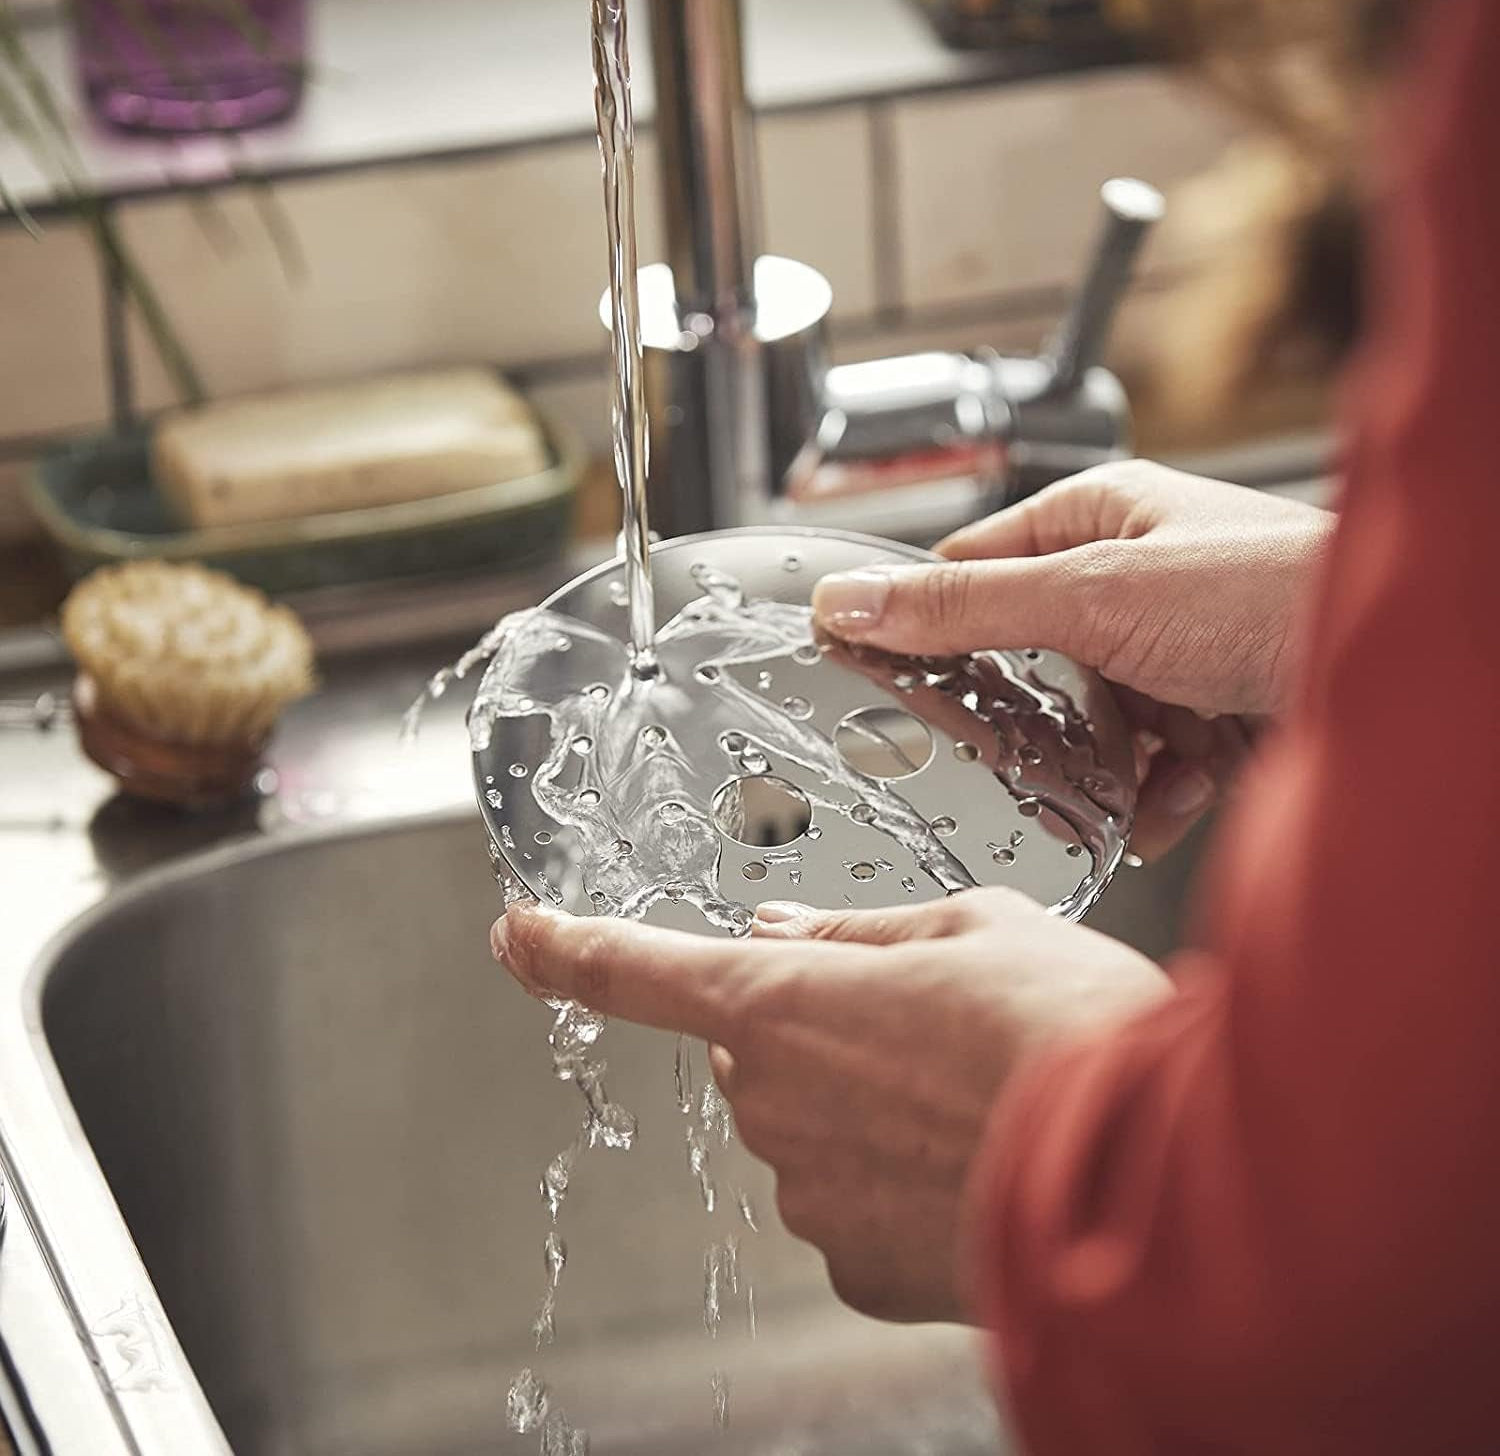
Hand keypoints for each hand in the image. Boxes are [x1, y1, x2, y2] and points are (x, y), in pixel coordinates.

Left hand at [492, 892, 1170, 1324]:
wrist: (1154, 1175)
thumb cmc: (1068, 1026)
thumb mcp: (973, 925)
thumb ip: (857, 934)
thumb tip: (782, 936)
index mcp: (782, 1002)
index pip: (636, 969)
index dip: (568, 948)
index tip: (520, 934)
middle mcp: (773, 1105)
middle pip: (755, 1054)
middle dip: (814, 1034)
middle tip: (928, 1028)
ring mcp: (810, 1197)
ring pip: (809, 1132)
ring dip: (867, 1111)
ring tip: (976, 1098)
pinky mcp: (857, 1272)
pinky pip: (853, 1207)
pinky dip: (897, 1184)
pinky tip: (976, 1165)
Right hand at [813, 460, 1333, 858]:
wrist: (1410, 672)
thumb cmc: (1272, 592)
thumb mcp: (1091, 597)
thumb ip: (964, 608)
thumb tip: (848, 602)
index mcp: (1094, 520)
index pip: (970, 572)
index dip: (928, 632)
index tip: (890, 687)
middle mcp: (1132, 579)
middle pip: (1029, 661)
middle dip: (1032, 723)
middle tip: (1019, 758)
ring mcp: (1175, 647)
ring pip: (1089, 723)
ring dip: (1099, 767)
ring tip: (1118, 785)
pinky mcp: (1215, 707)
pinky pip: (1150, 759)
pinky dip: (1154, 790)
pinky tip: (1172, 796)